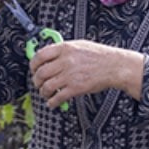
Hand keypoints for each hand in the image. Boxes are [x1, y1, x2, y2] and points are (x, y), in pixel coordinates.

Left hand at [29, 40, 144, 107]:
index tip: (33, 69)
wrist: (115, 66)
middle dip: (36, 81)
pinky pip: (57, 97)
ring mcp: (70, 75)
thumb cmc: (99, 56)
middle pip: (40, 73)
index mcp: (65, 48)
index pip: (40, 55)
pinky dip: (52, 102)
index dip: (33, 64)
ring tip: (45, 94)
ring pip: (46, 86)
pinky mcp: (76, 88)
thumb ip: (63, 49)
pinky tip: (52, 103)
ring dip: (43, 92)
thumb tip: (48, 55)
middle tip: (38, 84)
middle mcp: (65, 61)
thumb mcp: (79, 45)